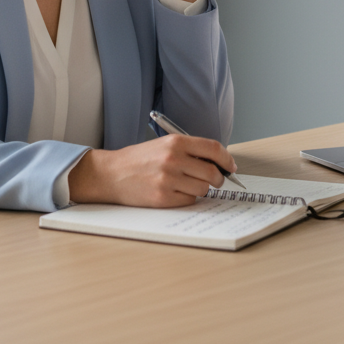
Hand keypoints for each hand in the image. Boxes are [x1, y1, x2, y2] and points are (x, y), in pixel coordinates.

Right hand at [68, 134, 236, 206]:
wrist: (111, 174)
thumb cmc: (139, 159)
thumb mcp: (164, 145)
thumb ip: (190, 150)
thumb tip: (219, 162)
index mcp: (176, 142)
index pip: (213, 148)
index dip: (227, 159)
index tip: (231, 166)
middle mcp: (174, 159)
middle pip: (212, 172)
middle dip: (218, 178)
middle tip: (214, 180)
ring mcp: (168, 180)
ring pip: (203, 189)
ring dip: (201, 189)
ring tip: (188, 185)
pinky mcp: (163, 198)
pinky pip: (189, 201)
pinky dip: (188, 199)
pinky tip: (177, 193)